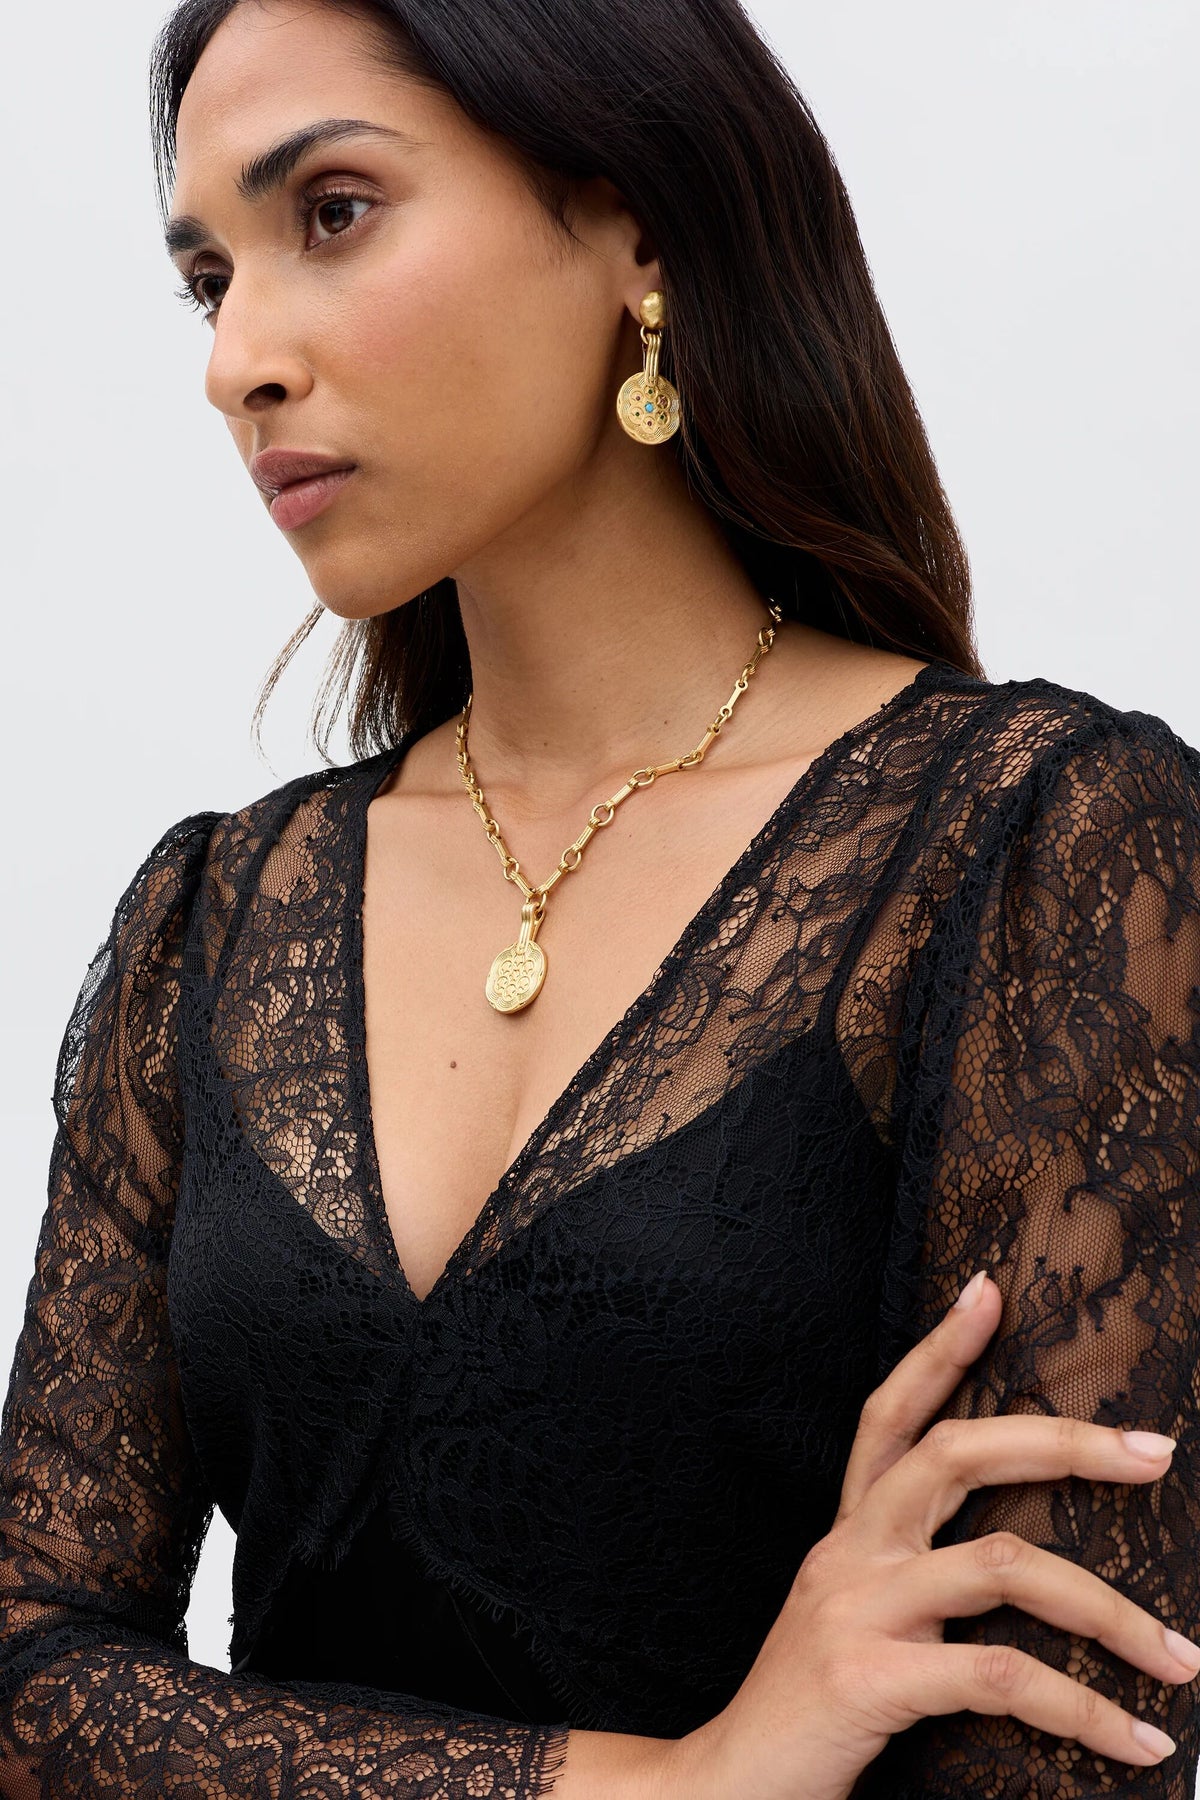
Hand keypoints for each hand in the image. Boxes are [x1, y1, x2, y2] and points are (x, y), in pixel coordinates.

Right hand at [659, 1271, 1195, 1799]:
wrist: (726, 1790)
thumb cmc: (809, 1712)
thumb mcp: (852, 1621)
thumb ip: (912, 1584)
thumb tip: (1017, 1569)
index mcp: (849, 1533)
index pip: (891, 1414)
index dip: (939, 1349)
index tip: (990, 1291)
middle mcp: (850, 1552)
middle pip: (958, 1454)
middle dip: (1064, 1443)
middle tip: (1153, 1449)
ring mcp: (857, 1609)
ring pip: (1002, 1565)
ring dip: (1110, 1610)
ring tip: (1182, 1656)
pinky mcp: (870, 1679)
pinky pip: (1000, 1676)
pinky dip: (1083, 1707)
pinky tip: (1136, 1737)